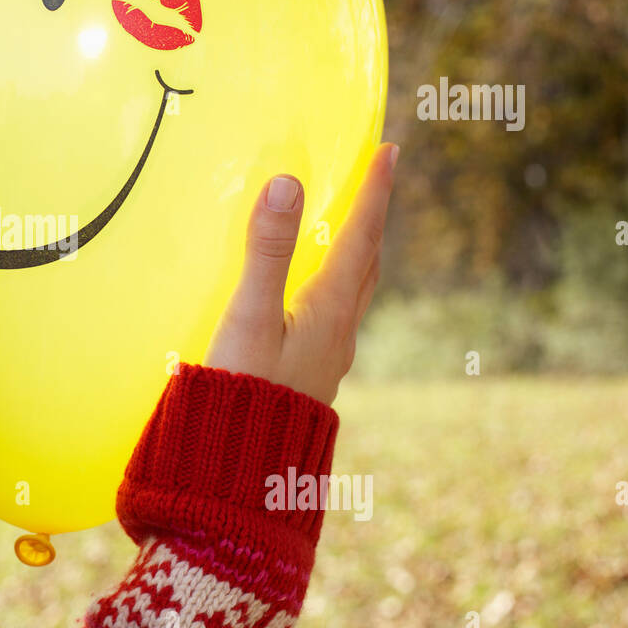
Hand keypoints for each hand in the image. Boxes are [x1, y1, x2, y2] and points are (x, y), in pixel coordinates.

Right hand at [203, 143, 397, 405]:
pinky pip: (334, 319)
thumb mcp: (248, 317)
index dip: (374, 193)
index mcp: (328, 312)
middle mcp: (338, 335)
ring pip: (353, 296)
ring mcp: (326, 361)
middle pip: (367, 266)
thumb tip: (286, 183)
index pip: (359, 239)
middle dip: (373, 221)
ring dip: (357, 256)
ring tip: (351, 233)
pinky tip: (311, 300)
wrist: (237, 475)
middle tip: (378, 183)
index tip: (390, 151)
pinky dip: (334, 288)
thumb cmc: (240, 394)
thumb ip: (265, 252)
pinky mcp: (308, 380)